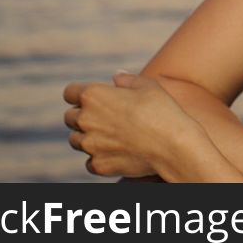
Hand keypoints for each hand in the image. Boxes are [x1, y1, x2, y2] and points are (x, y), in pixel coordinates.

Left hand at [63, 72, 202, 178]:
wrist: (173, 145)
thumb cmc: (162, 110)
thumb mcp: (148, 85)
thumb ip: (127, 80)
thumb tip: (116, 77)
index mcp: (94, 96)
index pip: (70, 92)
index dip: (79, 93)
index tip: (90, 98)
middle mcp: (86, 120)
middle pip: (69, 117)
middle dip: (82, 115)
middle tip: (103, 117)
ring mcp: (90, 145)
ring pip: (75, 140)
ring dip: (87, 136)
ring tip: (109, 135)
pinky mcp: (98, 165)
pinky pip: (89, 161)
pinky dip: (98, 157)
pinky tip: (116, 151)